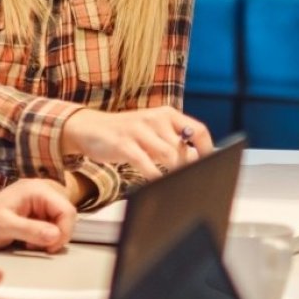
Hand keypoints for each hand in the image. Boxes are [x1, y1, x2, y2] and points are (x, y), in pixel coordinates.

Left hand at [0, 178, 77, 252]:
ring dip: (50, 237)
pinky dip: (45, 238)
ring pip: (61, 223)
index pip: (66, 209)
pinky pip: (52, 227)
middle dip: (57, 235)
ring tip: (30, 243)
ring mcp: (39, 203)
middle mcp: (41, 193)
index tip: (50, 248)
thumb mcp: (4, 227)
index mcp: (35, 189)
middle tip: (38, 246)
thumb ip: (31, 230)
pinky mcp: (37, 214)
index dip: (64, 231)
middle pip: (66, 215)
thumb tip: (55, 235)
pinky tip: (29, 242)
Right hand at [59, 108, 211, 174]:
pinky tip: (154, 183)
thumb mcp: (152, 132)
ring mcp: (139, 130)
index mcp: (167, 114)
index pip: (198, 130)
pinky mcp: (123, 143)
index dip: (207, 150)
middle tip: (186, 181)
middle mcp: (155, 118)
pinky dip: (154, 176)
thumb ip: (173, 143)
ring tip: (171, 184)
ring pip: (169, 155)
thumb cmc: (125, 133)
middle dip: (187, 168)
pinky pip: (146, 163)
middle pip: (183, 147)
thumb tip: (197, 159)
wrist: (88, 127)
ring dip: (173, 173)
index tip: (210, 166)